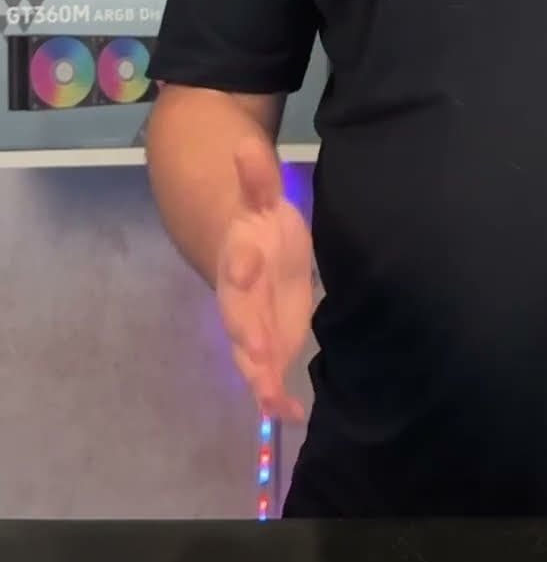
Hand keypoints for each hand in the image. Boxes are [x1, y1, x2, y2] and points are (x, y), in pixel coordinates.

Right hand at [215, 140, 313, 421]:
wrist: (239, 247)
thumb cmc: (258, 220)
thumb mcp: (261, 194)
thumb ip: (257, 176)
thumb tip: (246, 145)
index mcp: (240, 256)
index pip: (238, 265)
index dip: (241, 272)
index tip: (246, 276)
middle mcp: (240, 296)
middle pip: (240, 319)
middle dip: (249, 339)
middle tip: (261, 361)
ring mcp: (250, 323)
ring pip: (250, 354)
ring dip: (261, 378)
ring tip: (275, 404)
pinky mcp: (268, 342)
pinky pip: (268, 372)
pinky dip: (276, 394)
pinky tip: (292, 416)